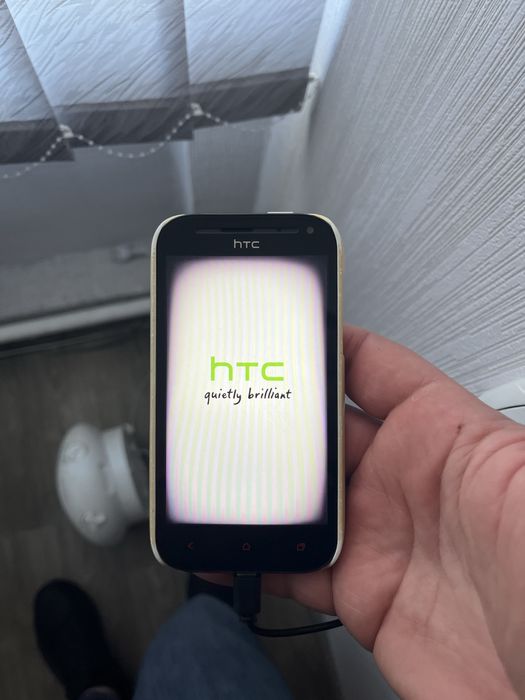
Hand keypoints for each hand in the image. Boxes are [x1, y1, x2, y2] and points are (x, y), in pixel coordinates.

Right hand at [263, 326, 524, 698]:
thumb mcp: (517, 470)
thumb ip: (458, 426)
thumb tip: (399, 378)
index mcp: (441, 435)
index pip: (369, 368)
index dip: (323, 344)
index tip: (277, 333)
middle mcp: (403, 482)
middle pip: (320, 434)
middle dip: (275, 418)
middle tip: (230, 412)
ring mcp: (379, 537)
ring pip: (298, 498)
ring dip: (258, 489)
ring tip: (218, 479)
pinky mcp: (361, 594)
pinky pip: (293, 565)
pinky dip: (258, 555)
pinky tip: (234, 548)